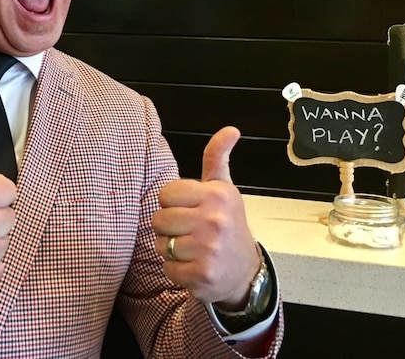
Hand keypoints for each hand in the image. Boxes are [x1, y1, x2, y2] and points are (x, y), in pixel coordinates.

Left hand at [152, 126, 260, 306]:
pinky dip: (176, 271)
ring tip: (192, 249)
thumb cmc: (228, 225)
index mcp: (217, 195)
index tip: (190, 210)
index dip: (172, 204)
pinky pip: (168, 268)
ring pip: (161, 245)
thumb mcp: (224, 189)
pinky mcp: (202, 274)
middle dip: (169, 228)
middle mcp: (214, 220)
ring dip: (172, 251)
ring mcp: (209, 249)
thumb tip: (230, 129)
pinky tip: (194, 266)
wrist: (245, 271)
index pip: (165, 194)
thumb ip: (218, 157)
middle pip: (159, 220)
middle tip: (190, 232)